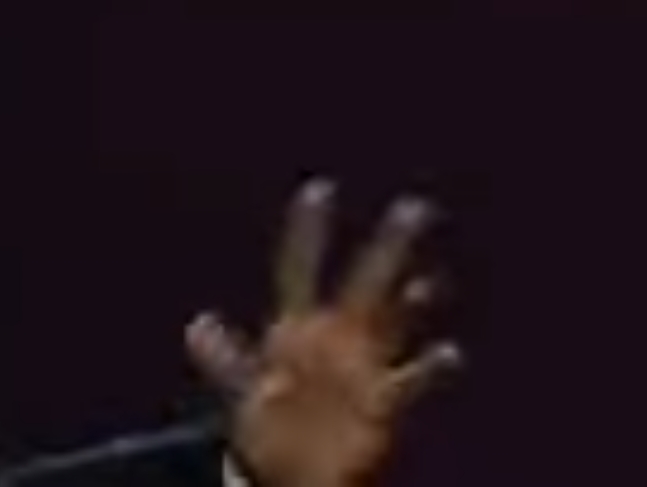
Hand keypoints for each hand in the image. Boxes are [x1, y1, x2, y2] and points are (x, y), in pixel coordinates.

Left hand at [186, 179, 463, 486]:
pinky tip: (449, 353)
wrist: (290, 474)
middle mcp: (336, 338)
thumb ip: (224, 358)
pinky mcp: (382, 402)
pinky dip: (431, 366)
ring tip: (430, 284)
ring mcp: (362, 367)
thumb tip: (198, 326)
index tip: (320, 188)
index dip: (309, 231)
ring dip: (415, 301)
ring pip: (397, 320)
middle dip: (389, 246)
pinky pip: (412, 379)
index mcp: (296, 328)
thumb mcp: (243, 389)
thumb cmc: (266, 429)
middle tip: (415, 207)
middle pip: (367, 281)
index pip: (302, 268)